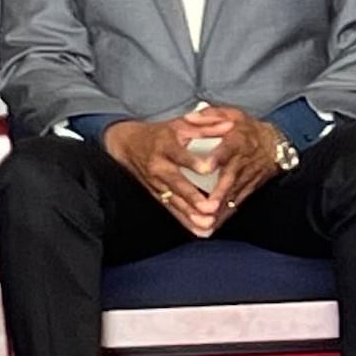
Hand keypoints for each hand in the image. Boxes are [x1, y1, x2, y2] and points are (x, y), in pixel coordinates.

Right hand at [103, 115, 221, 237]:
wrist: (127, 145)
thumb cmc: (159, 134)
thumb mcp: (179, 124)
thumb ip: (205, 126)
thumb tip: (229, 126)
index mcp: (166, 146)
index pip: (180, 155)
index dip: (193, 161)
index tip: (208, 169)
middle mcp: (159, 166)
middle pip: (176, 183)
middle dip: (193, 196)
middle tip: (209, 207)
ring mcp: (157, 183)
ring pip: (174, 200)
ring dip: (191, 214)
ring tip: (208, 223)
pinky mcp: (157, 195)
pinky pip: (172, 210)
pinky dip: (186, 221)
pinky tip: (200, 231)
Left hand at [182, 102, 287, 228]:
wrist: (275, 143)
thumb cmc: (246, 128)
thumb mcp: (230, 114)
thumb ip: (209, 115)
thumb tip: (190, 117)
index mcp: (236, 141)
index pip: (226, 150)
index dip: (216, 159)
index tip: (205, 168)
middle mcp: (242, 161)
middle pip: (230, 178)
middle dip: (218, 194)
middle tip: (206, 206)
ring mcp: (247, 177)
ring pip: (233, 194)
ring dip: (221, 208)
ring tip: (206, 221)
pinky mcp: (249, 188)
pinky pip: (237, 202)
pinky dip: (227, 214)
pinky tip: (214, 225)